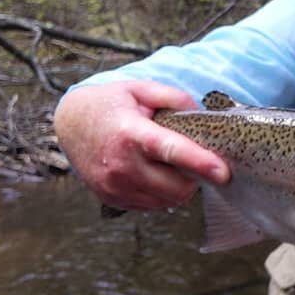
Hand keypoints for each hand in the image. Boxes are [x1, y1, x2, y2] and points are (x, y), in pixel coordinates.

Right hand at [53, 80, 229, 210]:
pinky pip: (152, 206)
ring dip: (180, 187)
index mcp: (130, 134)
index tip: (223, 172)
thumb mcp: (141, 88)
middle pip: (175, 187)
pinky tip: (158, 174)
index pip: (170, 151)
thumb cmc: (111, 104)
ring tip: (173, 164)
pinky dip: (164, 194)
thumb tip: (199, 113)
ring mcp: (115, 186)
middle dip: (196, 177)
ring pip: (167, 201)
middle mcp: (121, 165)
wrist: (71, 122)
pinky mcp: (112, 198)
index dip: (199, 163)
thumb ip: (174, 97)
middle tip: (198, 160)